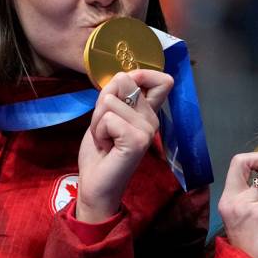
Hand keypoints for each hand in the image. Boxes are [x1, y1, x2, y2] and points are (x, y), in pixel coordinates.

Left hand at [75, 69, 173, 222]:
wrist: (95, 183)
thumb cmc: (100, 150)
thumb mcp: (105, 114)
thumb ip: (116, 94)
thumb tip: (123, 76)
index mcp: (148, 112)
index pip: (162, 80)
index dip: (140, 74)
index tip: (122, 90)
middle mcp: (153, 119)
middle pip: (124, 82)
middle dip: (103, 102)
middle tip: (105, 127)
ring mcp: (147, 130)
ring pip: (111, 100)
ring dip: (98, 120)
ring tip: (105, 139)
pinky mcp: (137, 140)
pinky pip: (109, 118)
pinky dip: (99, 131)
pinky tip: (106, 146)